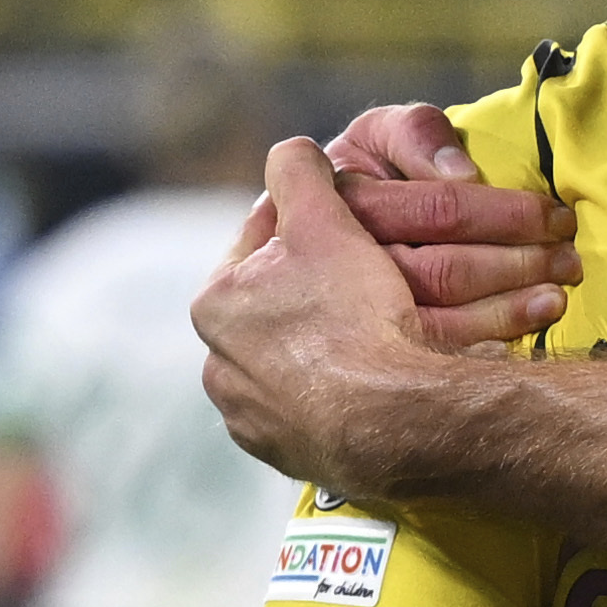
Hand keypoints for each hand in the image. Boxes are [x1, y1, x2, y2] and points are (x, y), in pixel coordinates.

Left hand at [198, 139, 560, 488]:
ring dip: (334, 343)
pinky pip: (319, 411)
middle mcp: (220, 366)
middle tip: (376, 271)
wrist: (389, 421)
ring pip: (298, 361)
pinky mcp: (292, 456)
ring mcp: (255, 418)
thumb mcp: (325, 221)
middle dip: (323, 285)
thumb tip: (290, 150)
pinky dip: (346, 393)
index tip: (348, 213)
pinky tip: (380, 378)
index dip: (311, 218)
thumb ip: (300, 174)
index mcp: (217, 304)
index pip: (263, 240)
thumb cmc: (352, 316)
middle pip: (280, 305)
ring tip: (385, 326)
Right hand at [325, 102, 581, 347]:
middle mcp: (337, 265)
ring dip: (508, 311)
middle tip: (569, 259)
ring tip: (557, 297)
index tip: (556, 217)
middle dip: (517, 265)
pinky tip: (518, 339)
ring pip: (436, 324)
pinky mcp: (364, 355)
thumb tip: (463, 174)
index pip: (439, 211)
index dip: (505, 215)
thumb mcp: (383, 134)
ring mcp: (348, 318)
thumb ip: (417, 136)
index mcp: (345, 202)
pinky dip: (480, 351)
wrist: (320, 227)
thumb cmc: (373, 173)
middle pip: (441, 273)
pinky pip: (428, 360)